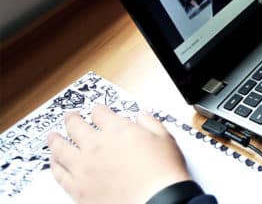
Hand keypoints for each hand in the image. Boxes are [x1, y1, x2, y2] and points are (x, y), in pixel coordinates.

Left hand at [47, 105, 190, 203]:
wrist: (157, 201)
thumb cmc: (162, 173)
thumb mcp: (165, 139)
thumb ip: (151, 123)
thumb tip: (142, 117)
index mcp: (117, 130)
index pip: (99, 113)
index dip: (98, 110)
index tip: (98, 111)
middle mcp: (96, 145)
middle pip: (75, 126)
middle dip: (72, 118)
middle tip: (70, 116)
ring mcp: (83, 167)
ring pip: (60, 148)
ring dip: (55, 140)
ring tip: (52, 136)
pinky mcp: (77, 188)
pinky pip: (59, 173)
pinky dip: (54, 165)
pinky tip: (54, 162)